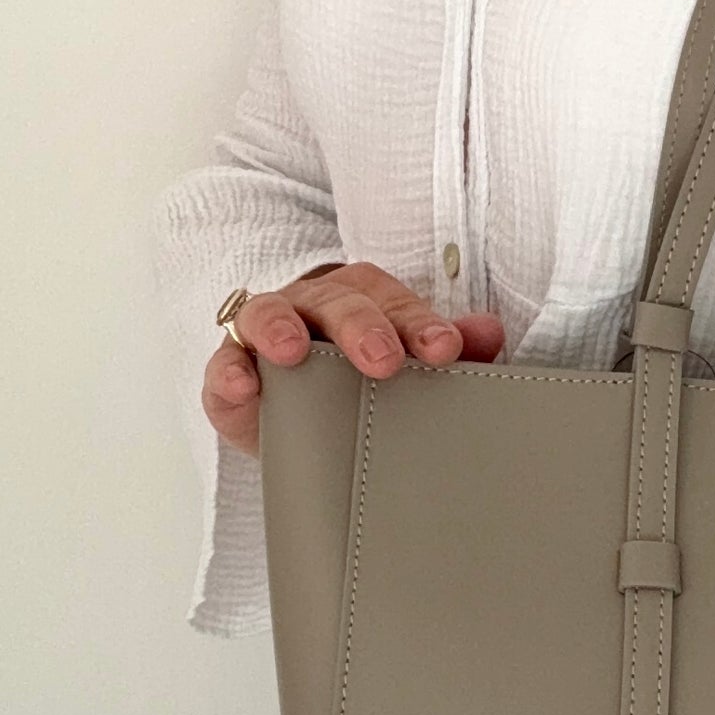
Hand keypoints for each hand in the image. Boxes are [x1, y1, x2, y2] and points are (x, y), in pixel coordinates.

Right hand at [202, 260, 506, 456]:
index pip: (395, 302)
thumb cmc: (361, 378)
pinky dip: (230, 371)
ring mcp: (268, 331)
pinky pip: (225, 360)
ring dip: (281, 328)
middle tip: (384, 360)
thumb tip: (490, 332)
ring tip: (292, 352)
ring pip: (271, 313)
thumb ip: (448, 347)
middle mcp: (317, 305)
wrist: (303, 415)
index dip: (420, 323)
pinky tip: (243, 385)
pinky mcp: (231, 368)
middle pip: (338, 302)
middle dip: (361, 327)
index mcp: (367, 299)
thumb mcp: (405, 365)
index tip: (444, 349)